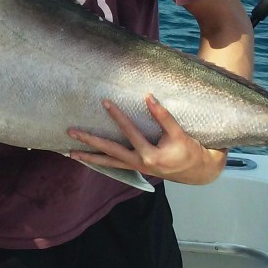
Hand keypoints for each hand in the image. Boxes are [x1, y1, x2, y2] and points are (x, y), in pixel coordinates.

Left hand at [66, 95, 225, 184]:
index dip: (118, 116)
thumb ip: (163, 117)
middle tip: (72, 132)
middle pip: (110, 152)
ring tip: (71, 153)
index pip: (129, 132)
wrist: (196, 171)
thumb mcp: (179, 133)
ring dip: (90, 157)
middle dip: (90, 141)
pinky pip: (114, 165)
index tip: (105, 102)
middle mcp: (139, 164)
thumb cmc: (189, 150)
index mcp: (150, 156)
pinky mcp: (136, 168)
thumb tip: (148, 97)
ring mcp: (136, 168)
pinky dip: (101, 161)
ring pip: (109, 163)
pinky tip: (88, 157)